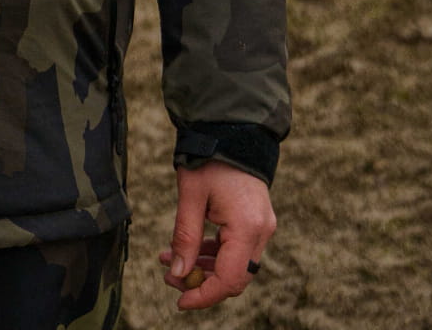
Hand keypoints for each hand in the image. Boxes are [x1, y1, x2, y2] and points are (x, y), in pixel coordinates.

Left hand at [159, 162, 274, 309]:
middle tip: (169, 277)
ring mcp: (262, 226)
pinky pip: (237, 250)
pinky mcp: (257, 221)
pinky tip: (190, 249)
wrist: (233, 128)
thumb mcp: (190, 195)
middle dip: (201, 282)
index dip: (205, 296)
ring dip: (205, 268)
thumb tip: (178, 274)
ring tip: (170, 260)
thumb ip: (185, 237)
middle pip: (234, 277)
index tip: (180, 301)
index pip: (229, 280)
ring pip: (235, 265)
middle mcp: (261, 231)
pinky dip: (214, 254)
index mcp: (248, 227)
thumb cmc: (210, 156)